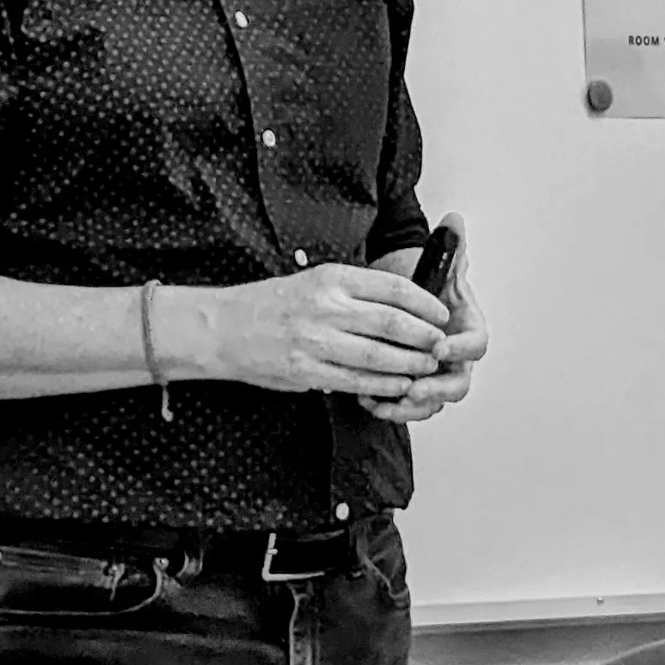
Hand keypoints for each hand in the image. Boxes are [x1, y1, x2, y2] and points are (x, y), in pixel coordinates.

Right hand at [208, 262, 449, 395]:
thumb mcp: (314, 281)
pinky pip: (356, 382)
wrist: (224, 327)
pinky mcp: (306, 372)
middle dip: (425, 337)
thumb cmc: (270, 304)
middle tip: (440, 345)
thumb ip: (354, 292)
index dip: (425, 303)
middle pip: (393, 323)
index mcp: (332, 278)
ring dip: (410, 365)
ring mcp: (316, 342)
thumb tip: (401, 306)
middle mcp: (326, 307)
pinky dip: (383, 385)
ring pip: (379, 356)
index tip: (440, 313)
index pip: (393, 288)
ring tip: (425, 367)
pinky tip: (398, 385)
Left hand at [361, 212, 488, 422]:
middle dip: (437, 389)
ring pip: (434, 402)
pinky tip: (369, 400)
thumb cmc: (418, 285)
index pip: (475, 344)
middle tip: (414, 388)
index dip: (460, 348)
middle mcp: (454, 356)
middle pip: (458, 382)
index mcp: (466, 328)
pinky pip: (409, 407)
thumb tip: (455, 222)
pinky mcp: (413, 386)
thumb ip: (448, 246)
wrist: (398, 300)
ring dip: (412, 407)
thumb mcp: (433, 264)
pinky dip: (392, 408)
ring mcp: (434, 375)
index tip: (439, 345)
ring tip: (387, 401)